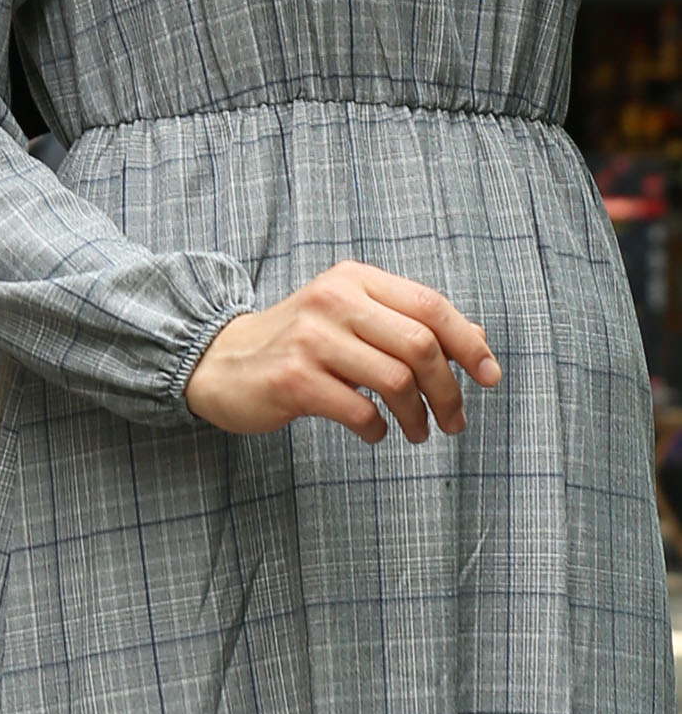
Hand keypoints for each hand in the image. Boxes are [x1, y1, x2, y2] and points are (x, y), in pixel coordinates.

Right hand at [186, 261, 501, 444]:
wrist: (222, 362)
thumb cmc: (301, 342)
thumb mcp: (354, 318)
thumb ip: (409, 324)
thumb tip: (479, 339)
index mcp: (355, 279)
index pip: (430, 304)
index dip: (469, 343)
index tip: (491, 378)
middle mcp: (334, 299)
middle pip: (420, 344)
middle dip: (449, 390)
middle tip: (455, 421)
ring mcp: (310, 338)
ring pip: (395, 380)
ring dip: (418, 416)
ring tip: (419, 433)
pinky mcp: (293, 378)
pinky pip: (358, 410)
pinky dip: (378, 430)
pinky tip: (374, 434)